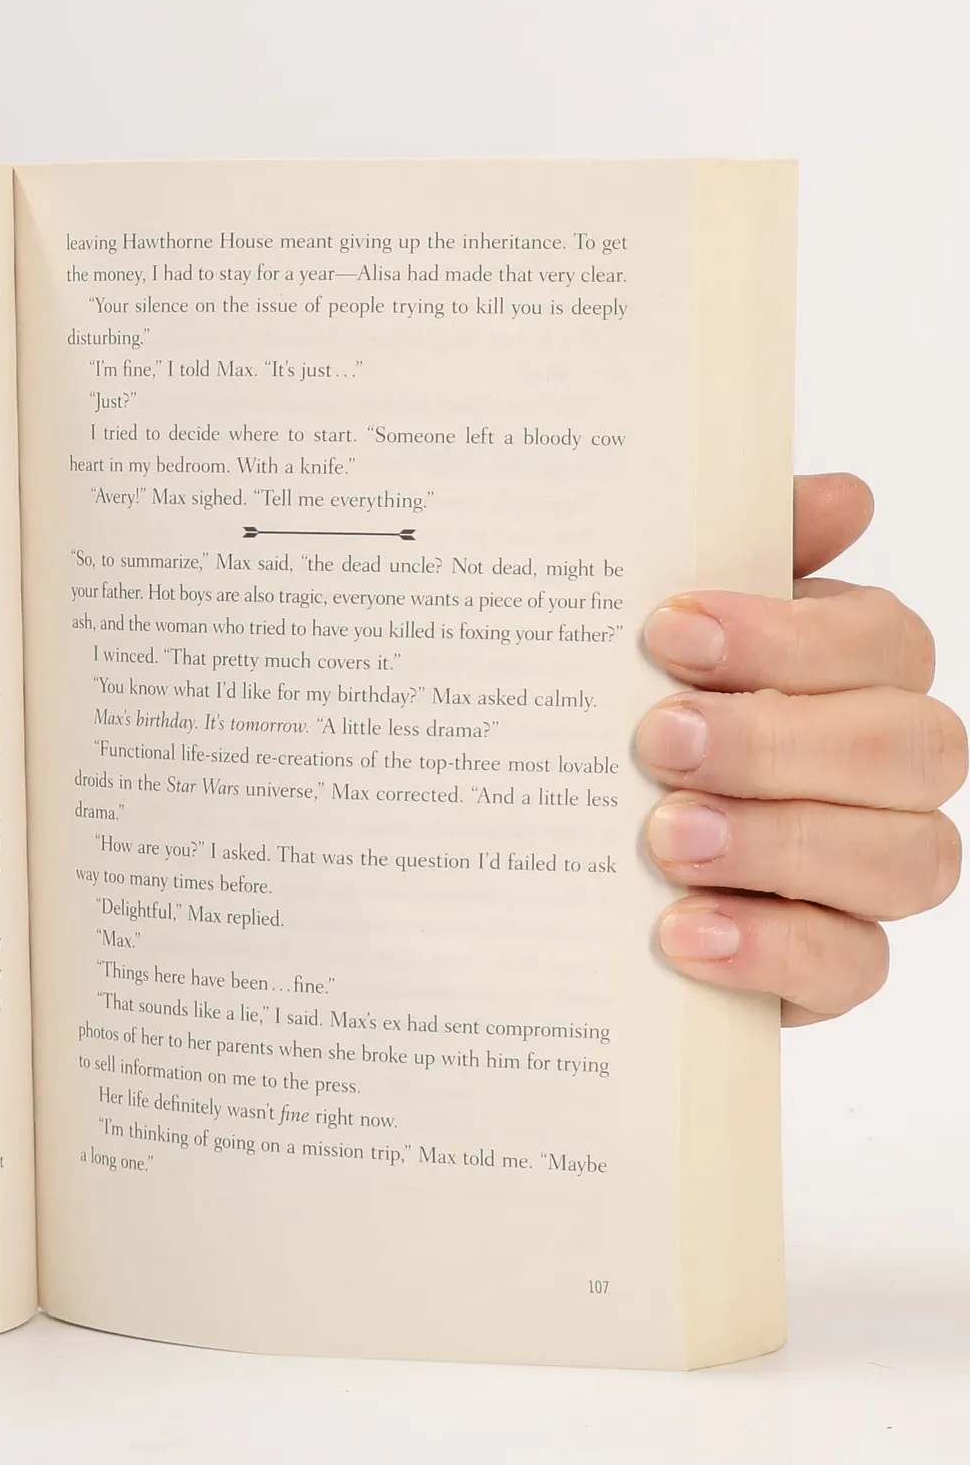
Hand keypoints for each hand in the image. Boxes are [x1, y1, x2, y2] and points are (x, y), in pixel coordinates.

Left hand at [638, 474, 964, 1023]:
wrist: (552, 870)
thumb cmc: (618, 725)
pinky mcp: (830, 966)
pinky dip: (771, 945)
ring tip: (665, 838)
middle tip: (659, 739)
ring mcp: (865, 874)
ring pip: (910, 858)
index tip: (669, 630)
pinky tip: (683, 931)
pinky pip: (853, 963)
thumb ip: (740, 557)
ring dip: (782, 842)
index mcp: (847, 676)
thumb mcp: (647, 639)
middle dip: (782, 740)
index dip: (790, 635)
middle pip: (914, 747)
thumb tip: (844, 498)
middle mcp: (880, 772)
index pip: (883, 642)